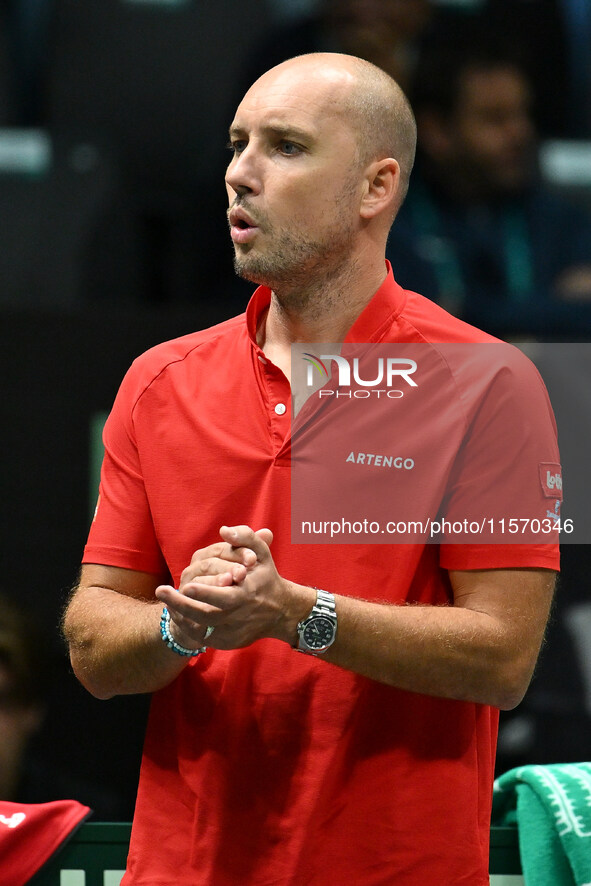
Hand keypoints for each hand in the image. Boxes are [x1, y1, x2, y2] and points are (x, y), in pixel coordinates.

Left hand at [155, 526, 310, 649]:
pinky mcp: (227, 642)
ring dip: (180, 617)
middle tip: (161, 591)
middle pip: (206, 616)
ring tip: (164, 602)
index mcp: (246, 594)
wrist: (280, 611)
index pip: (223, 598)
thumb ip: (245, 536)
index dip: (205, 593)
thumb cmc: (266, 577)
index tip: (187, 586)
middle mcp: (238, 616)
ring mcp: (232, 632)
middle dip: (182, 605)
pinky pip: (202, 638)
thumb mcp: (262, 553)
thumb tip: (224, 530)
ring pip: (201, 630)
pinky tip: (176, 613)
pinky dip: (188, 627)